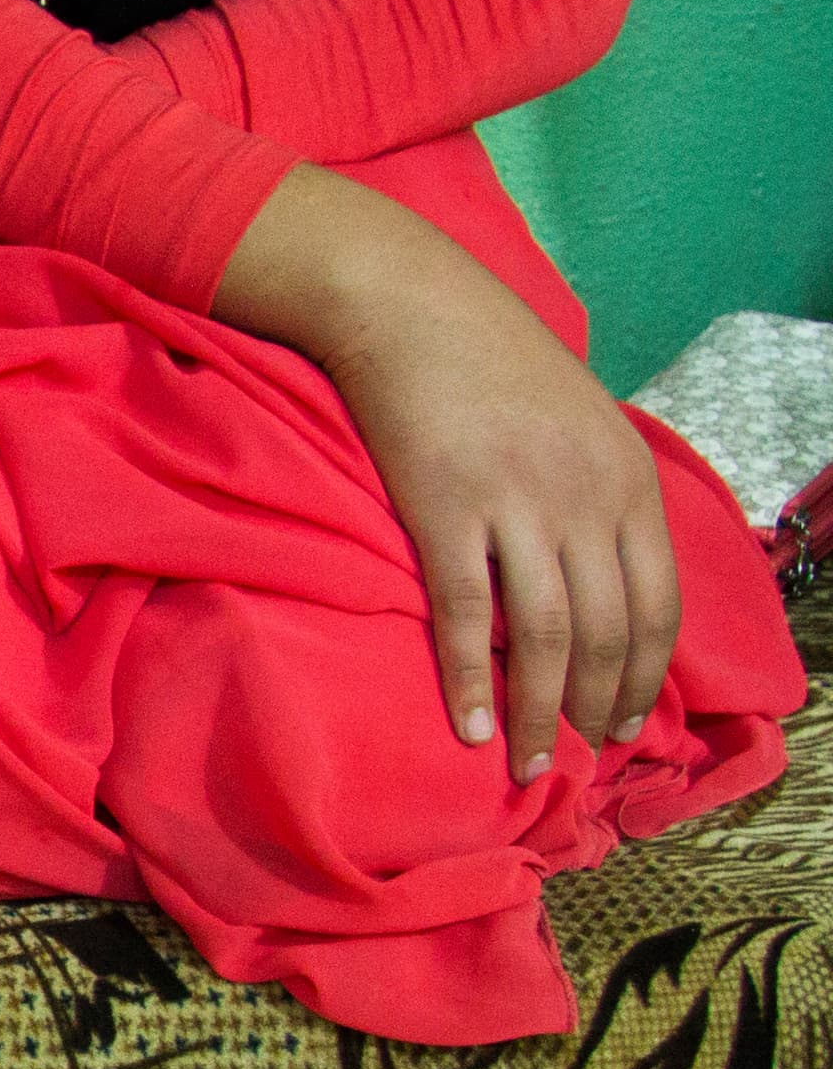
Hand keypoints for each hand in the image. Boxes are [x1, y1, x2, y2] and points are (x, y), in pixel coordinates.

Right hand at [308, 245, 680, 780]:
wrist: (410, 306)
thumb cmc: (490, 364)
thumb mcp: (581, 423)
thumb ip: (602, 495)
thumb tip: (604, 575)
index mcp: (629, 481)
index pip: (658, 605)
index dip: (645, 677)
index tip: (623, 725)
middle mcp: (586, 498)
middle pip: (609, 632)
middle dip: (598, 708)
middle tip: (578, 756)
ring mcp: (517, 504)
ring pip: (547, 637)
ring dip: (541, 713)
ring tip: (528, 762)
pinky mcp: (445, 509)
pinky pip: (467, 615)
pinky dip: (471, 679)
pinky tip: (470, 723)